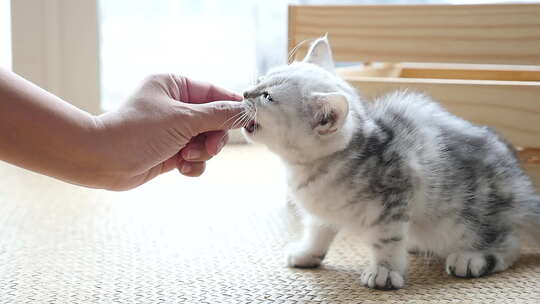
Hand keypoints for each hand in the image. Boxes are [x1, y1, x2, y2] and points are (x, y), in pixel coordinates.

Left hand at [94, 74, 243, 189]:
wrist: (102, 160)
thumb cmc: (137, 131)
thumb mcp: (184, 119)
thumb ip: (218, 115)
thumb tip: (244, 110)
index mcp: (174, 86)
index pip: (214, 93)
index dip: (231, 108)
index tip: (247, 121)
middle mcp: (174, 106)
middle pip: (213, 120)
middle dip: (213, 137)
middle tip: (209, 147)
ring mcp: (172, 130)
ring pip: (206, 142)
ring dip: (202, 153)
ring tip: (186, 157)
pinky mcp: (169, 152)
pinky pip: (194, 158)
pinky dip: (192, 165)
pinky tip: (180, 167)